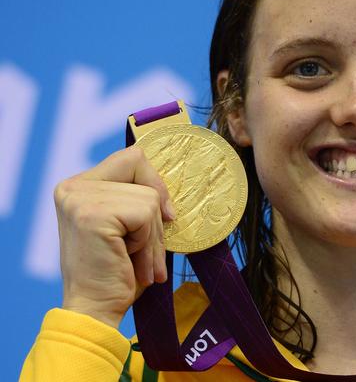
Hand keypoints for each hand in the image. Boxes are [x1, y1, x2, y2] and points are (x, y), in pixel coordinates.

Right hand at [55, 146, 174, 328]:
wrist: (96, 310)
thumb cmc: (117, 271)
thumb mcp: (129, 226)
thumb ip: (139, 197)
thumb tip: (169, 184)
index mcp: (78, 187)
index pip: (132, 158)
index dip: (155, 183)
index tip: (163, 215)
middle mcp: (73, 188)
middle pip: (142, 170)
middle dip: (155, 215)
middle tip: (142, 249)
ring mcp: (79, 199)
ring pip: (149, 198)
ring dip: (152, 237)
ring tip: (134, 260)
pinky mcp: (92, 214)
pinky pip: (146, 214)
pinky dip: (147, 242)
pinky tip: (128, 260)